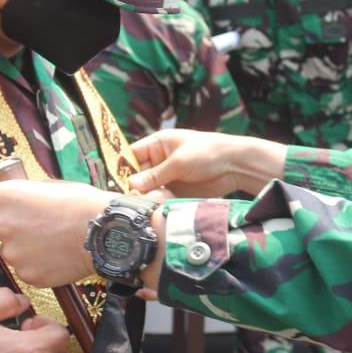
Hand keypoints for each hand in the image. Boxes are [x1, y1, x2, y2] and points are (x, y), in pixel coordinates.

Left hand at [0, 180, 113, 288]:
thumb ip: (22, 199)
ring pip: (11, 252)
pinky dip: (40, 264)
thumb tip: (16, 206)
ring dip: (24, 248)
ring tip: (54, 240)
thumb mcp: (45, 188)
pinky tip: (60, 255)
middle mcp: (0, 224)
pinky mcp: (26, 274)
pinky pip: (29, 269)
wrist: (101, 231)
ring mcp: (11, 252)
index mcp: (4, 196)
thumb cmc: (80, 203)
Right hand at [131, 129, 285, 197]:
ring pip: (147, 188)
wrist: (234, 166)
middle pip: (137, 174)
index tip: (117, 182)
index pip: (131, 155)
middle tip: (132, 198)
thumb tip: (131, 184)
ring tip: (145, 203)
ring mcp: (167, 176)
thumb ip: (155, 174)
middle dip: (134, 186)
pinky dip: (156, 203)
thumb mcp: (179, 162)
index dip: (123, 168)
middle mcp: (159, 160)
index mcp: (157, 144)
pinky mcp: (175, 191)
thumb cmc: (207, 153)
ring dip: (145, 196)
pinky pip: (159, 197)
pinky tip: (155, 207)